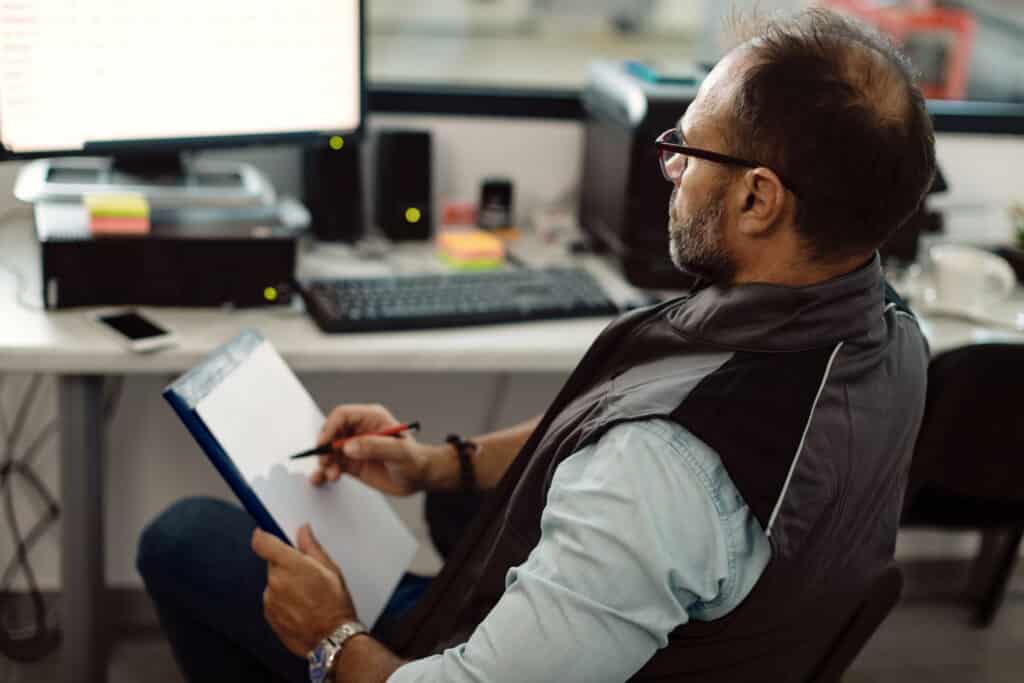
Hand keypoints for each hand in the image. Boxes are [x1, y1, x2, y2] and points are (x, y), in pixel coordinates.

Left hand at [251, 524, 356, 656]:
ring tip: (307, 594)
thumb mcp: (330, 569)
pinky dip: (284, 600)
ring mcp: (270, 600)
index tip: (266, 532)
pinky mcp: (269, 615)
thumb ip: (311, 547)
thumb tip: (303, 532)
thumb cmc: (334, 605)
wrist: (332, 638)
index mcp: (289, 565)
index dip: (263, 534)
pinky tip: (301, 606)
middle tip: (305, 572)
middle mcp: (275, 581)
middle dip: (285, 564)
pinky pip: (273, 600)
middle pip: (272, 563)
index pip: (262, 542)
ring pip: (274, 583)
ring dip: (285, 584)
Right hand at [312, 403, 442, 495]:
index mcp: (372, 418)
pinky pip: (333, 465)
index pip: (343, 415)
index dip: (330, 428)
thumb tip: (349, 446)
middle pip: (332, 432)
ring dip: (325, 462)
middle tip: (326, 462)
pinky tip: (322, 479)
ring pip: (330, 450)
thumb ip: (375, 447)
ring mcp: (355, 447)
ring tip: (331, 475)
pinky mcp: (352, 462)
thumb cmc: (414, 460)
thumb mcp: (398, 453)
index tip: (324, 444)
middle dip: (325, 447)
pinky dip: (325, 472)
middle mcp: (360, 430)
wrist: (419, 478)